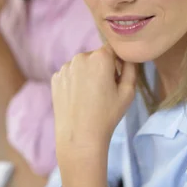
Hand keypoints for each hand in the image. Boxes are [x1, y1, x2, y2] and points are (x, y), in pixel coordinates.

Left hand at [51, 46, 135, 186]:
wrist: (80, 136)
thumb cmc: (108, 115)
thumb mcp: (128, 92)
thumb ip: (131, 68)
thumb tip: (127, 56)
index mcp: (100, 57)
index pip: (112, 49)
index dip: (117, 62)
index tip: (117, 78)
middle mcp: (80, 57)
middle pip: (96, 56)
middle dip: (101, 68)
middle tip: (104, 90)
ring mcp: (65, 67)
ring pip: (81, 65)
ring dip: (87, 74)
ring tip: (90, 96)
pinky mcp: (55, 78)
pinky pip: (70, 74)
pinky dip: (74, 81)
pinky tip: (77, 98)